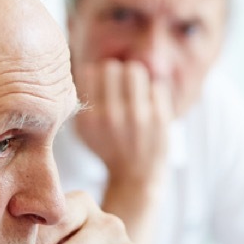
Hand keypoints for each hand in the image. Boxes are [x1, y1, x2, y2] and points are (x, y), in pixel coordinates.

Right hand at [73, 59, 172, 186]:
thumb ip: (83, 101)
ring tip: (135, 94)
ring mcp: (137, 116)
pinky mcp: (160, 117)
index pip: (91, 72)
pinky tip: (149, 108)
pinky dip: (153, 94)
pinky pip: (156, 86)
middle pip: (112, 66)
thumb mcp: (85, 131)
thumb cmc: (110, 148)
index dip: (98, 76)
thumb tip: (92, 69)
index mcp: (89, 119)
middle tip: (120, 89)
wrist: (136, 177)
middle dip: (116, 74)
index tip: (103, 87)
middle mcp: (111, 116)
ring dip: (135, 79)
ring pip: (135, 70)